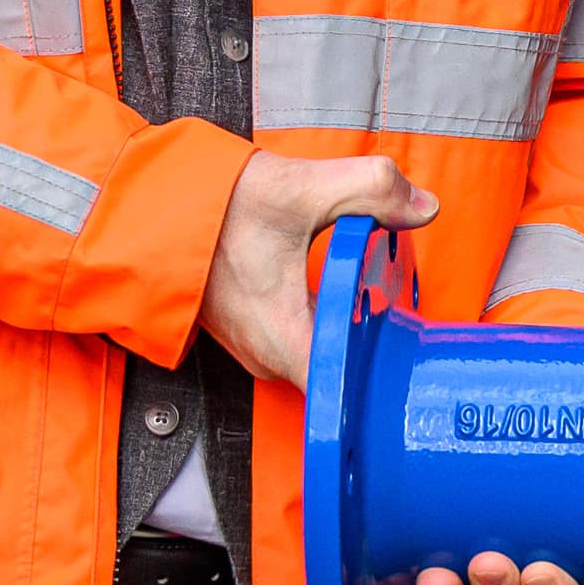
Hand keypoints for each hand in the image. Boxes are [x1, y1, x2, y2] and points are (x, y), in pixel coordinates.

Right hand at [209, 151, 432, 386]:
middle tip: (403, 305)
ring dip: (350, 322)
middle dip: (377, 340)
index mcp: (283, 340)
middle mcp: (269, 355)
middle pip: (342, 369)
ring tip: (373, 288)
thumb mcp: (301, 189)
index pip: (344, 396)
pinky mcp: (254, 329)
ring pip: (323, 349)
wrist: (162, 201)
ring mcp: (258, 345)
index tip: (409, 357)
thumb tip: (421, 206)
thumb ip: (370, 190)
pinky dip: (327, 313)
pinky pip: (304, 335)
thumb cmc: (217, 207)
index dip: (383, 379)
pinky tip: (341, 283)